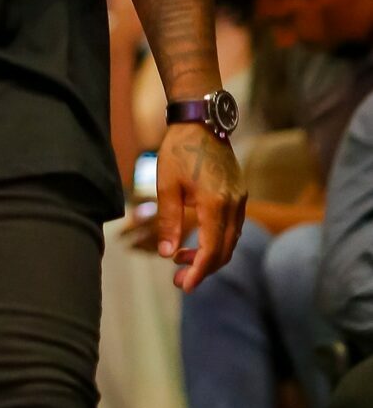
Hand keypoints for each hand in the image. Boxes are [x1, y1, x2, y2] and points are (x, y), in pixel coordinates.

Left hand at [155, 123, 245, 291]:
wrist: (201, 121)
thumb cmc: (179, 150)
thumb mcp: (167, 185)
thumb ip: (169, 221)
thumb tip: (166, 254)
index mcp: (216, 203)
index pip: (212, 250)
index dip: (199, 272)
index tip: (183, 285)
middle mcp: (234, 204)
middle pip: (224, 250)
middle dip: (203, 268)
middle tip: (179, 278)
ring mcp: (240, 198)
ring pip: (231, 240)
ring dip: (210, 254)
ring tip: (182, 258)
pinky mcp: (239, 193)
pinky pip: (233, 226)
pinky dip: (218, 238)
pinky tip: (198, 239)